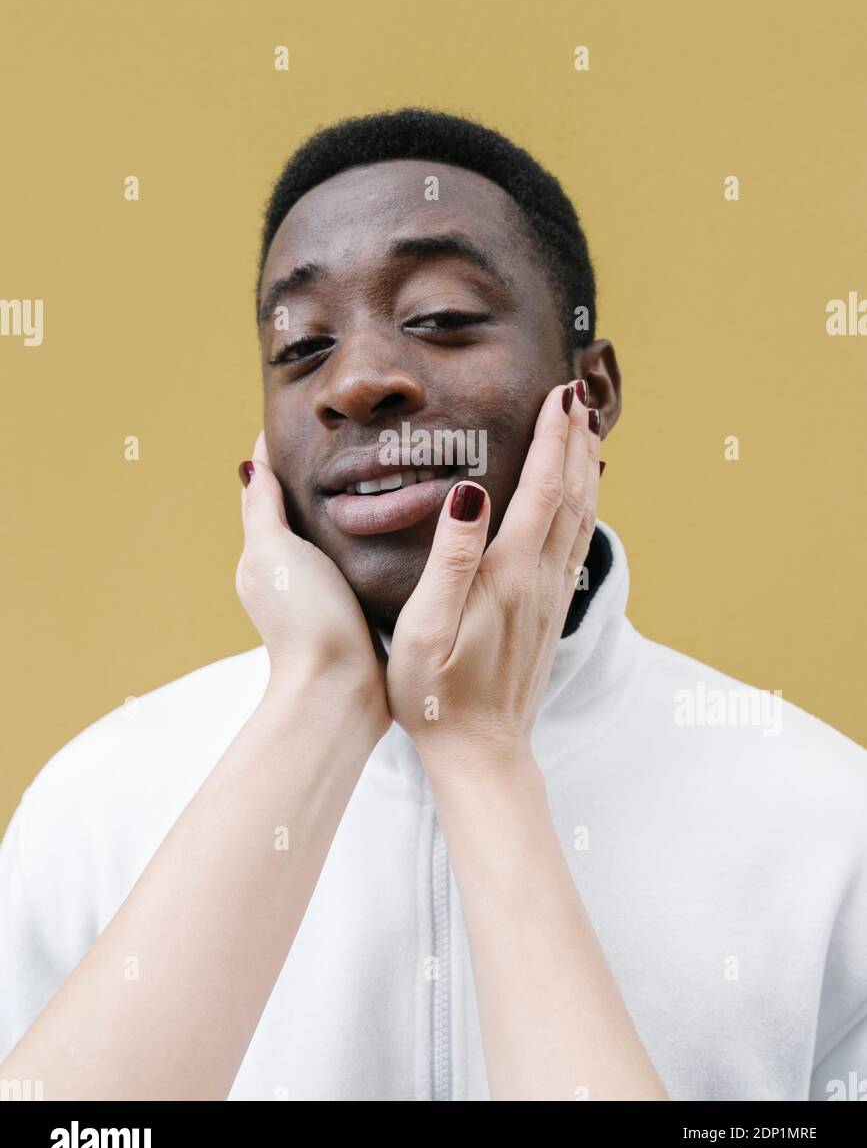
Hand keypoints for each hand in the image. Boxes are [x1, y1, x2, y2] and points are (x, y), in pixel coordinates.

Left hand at [236, 432, 389, 735]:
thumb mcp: (273, 552)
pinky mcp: (360, 610)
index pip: (272, 492)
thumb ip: (262, 508)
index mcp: (266, 556)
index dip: (287, 454)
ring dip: (361, 509)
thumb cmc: (304, 619)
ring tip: (396, 469)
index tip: (315, 418)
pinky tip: (408, 525)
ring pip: (342, 536)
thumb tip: (250, 463)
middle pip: (309, 512)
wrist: (342, 691)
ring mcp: (327, 594)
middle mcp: (293, 574)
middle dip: (331, 477)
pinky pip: (368, 561)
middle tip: (367, 435)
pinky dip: (380, 539)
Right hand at [386, 383, 600, 774]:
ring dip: (585, 468)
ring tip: (587, 431)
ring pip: (581, 517)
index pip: (541, 488)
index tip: (560, 393)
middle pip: (572, 494)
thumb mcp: (428, 625)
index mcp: (511, 573)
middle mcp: (541, 579)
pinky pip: (576, 543)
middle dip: (576, 440)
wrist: (480, 754)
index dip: (553, 438)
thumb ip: (450, 556)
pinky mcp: (549, 614)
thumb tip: (467, 491)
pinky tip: (579, 498)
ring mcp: (550, 598)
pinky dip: (583, 506)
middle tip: (579, 394)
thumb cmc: (438, 695)